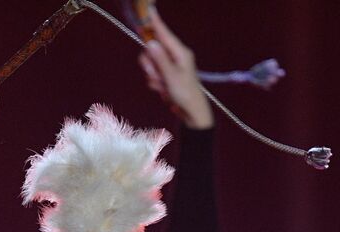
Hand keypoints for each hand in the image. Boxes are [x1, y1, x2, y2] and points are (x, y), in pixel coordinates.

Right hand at [137, 9, 213, 129]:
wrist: (190, 112)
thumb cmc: (185, 93)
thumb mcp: (171, 76)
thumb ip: (160, 59)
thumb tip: (151, 43)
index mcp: (180, 52)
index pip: (164, 34)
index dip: (155, 23)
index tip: (148, 11)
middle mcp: (174, 56)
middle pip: (152, 50)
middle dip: (150, 64)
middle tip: (156, 75)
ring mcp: (169, 66)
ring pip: (150, 63)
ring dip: (152, 76)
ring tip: (162, 86)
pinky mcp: (165, 75)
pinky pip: (152, 74)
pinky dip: (154, 83)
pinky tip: (162, 90)